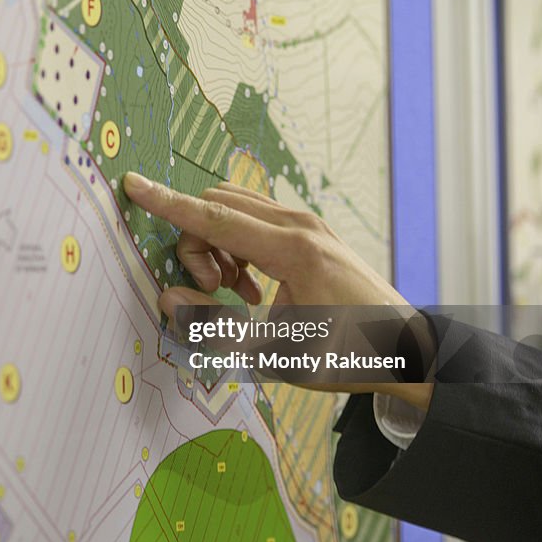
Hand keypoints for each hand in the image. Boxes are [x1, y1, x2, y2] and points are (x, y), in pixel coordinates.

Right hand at [122, 172, 433, 409]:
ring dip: (216, 244)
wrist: (406, 348)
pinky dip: (236, 244)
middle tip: (210, 293)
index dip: (168, 203)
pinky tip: (249, 286)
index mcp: (293, 250)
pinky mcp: (311, 230)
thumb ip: (215, 328)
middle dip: (195, 243)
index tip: (134, 185)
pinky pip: (255, 219)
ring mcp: (309, 223)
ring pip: (235, 209)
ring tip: (231, 293)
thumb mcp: (276, 355)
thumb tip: (168, 299)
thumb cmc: (346, 356)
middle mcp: (301, 225)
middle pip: (219, 207)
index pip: (214, 218)